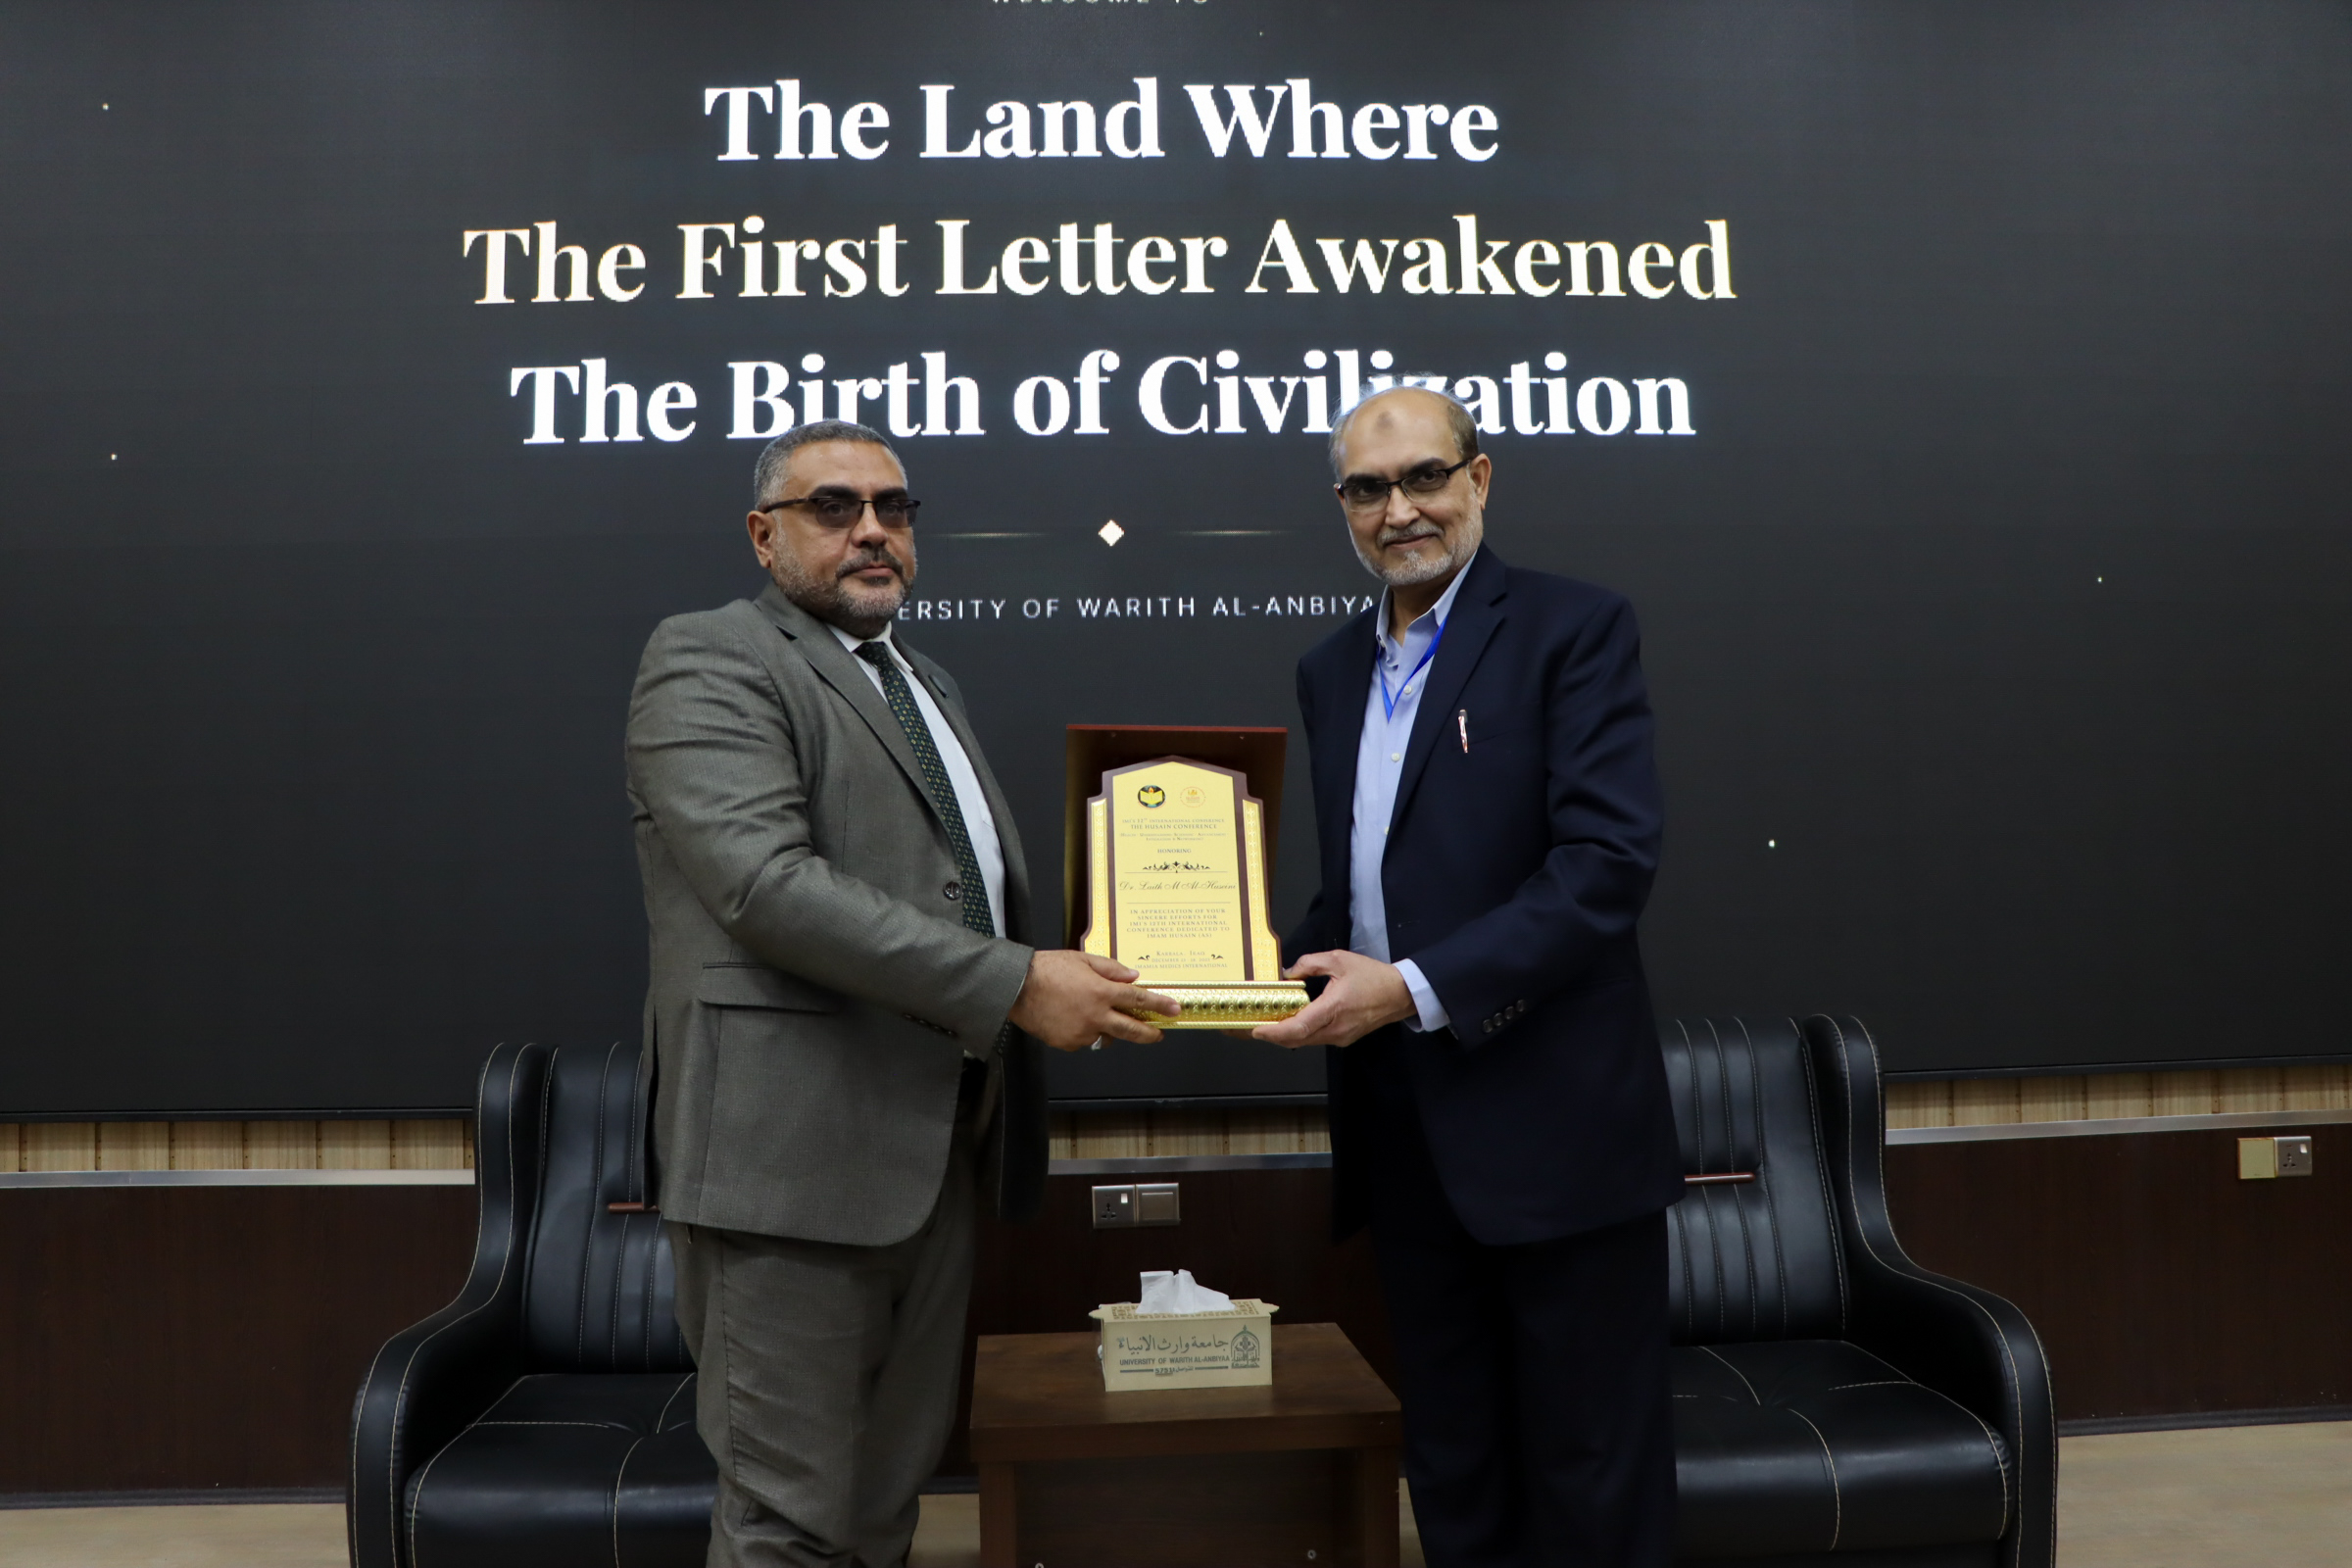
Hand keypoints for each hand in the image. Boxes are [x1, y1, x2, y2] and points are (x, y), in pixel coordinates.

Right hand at [1008, 950, 1179, 1051]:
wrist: (1016, 986)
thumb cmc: (1046, 969)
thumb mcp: (1082, 960)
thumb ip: (1110, 969)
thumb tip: (1131, 977)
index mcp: (1101, 992)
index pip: (1138, 1000)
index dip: (1159, 1005)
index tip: (1173, 1009)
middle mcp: (1095, 1015)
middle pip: (1131, 1030)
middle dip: (1148, 1033)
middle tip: (1157, 1034)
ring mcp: (1081, 1032)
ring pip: (1104, 1036)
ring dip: (1107, 1029)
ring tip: (1093, 1015)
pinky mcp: (1067, 1043)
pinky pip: (1083, 1040)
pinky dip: (1083, 1032)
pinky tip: (1072, 1018)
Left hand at [1251, 950, 1417, 1048]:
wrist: (1399, 994)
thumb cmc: (1372, 976)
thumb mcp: (1339, 960)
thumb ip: (1309, 963)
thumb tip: (1288, 972)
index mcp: (1334, 1008)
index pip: (1299, 1027)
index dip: (1275, 1032)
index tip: (1256, 1030)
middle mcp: (1336, 1028)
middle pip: (1297, 1040)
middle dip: (1273, 1036)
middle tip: (1252, 1027)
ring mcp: (1340, 1037)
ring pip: (1306, 1041)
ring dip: (1286, 1035)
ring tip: (1267, 1024)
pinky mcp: (1344, 1039)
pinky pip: (1316, 1039)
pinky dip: (1300, 1034)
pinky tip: (1291, 1023)